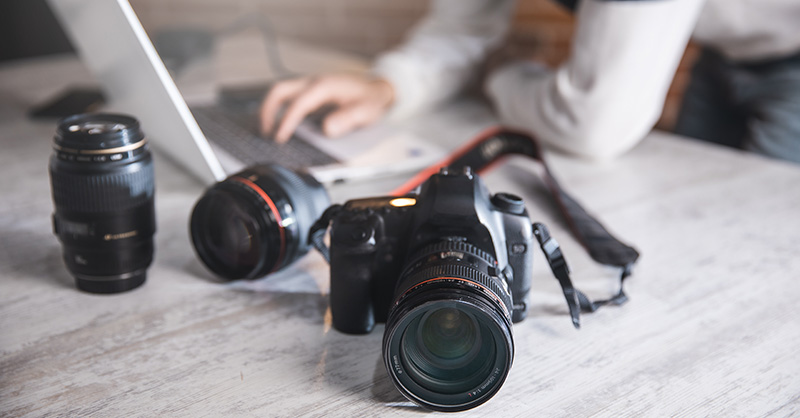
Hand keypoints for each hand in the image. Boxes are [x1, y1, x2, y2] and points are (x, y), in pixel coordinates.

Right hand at [260, 74, 394, 142]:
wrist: (378, 88)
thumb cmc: (371, 100)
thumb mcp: (366, 112)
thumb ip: (348, 119)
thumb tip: (327, 129)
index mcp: (325, 86)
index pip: (298, 103)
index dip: (286, 121)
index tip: (279, 138)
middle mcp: (314, 82)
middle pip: (280, 90)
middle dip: (267, 111)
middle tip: (265, 133)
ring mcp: (311, 85)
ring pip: (281, 91)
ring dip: (270, 109)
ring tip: (267, 130)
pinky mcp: (311, 91)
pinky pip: (289, 97)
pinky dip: (279, 109)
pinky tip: (280, 124)